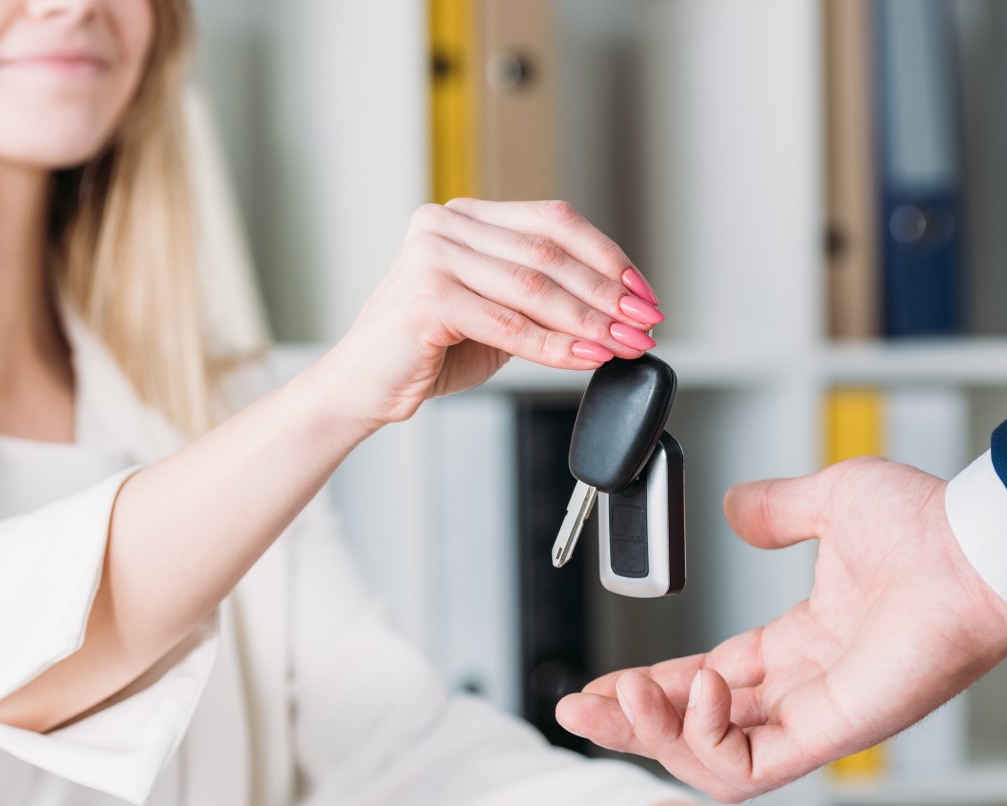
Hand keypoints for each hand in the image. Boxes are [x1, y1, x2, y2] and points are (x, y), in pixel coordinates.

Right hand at [317, 198, 662, 428]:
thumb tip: (616, 308)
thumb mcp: (494, 313)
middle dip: (608, 293)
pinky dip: (555, 345)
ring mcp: (433, 256)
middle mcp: (446, 225)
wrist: (362, 388)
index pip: (553, 221)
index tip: (642, 293)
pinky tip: (586, 357)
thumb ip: (540, 298)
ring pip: (535, 287)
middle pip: (550, 252)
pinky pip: (510, 323)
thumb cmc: (425, 352)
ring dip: (590, 320)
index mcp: (464, 217)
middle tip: (644, 323)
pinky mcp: (428, 297)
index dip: (606, 257)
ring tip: (624, 343)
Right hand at [556, 458, 1006, 800]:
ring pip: (711, 762)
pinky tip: (696, 690)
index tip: (598, 685)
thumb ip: (775, 509)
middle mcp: (806, 689)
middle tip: (574, 710)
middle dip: (627, 725)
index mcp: (802, 644)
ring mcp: (819, 719)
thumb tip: (733, 507)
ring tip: (622, 696)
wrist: (977, 545)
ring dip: (654, 735)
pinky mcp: (834, 735)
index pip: (707, 684)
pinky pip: (750, 767)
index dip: (649, 687)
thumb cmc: (928, 524)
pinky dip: (706, 737)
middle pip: (694, 732)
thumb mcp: (828, 500)